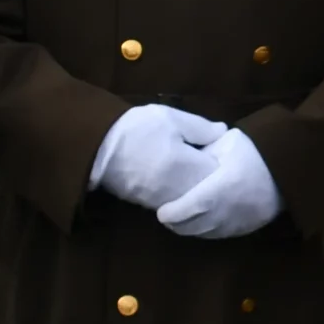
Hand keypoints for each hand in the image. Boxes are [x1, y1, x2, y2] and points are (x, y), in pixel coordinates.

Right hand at [92, 105, 229, 207]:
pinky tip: (182, 181)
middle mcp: (180, 190)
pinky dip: (185, 195)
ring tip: (199, 171)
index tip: (225, 151)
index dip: (226, 162)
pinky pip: (178, 204)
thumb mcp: (170, 118)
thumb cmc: (136, 128)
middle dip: (216, 179)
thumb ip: (200, 127)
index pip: (220, 172)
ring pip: (194, 201)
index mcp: (188, 166)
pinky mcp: (151, 206)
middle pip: (209, 191)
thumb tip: (223, 132)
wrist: (97, 147)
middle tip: (215, 162)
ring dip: (200, 189)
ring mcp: (166, 201)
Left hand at [158, 130, 283, 239]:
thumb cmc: (256, 152)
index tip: (161, 212)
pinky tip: (200, 221)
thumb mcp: (227, 141)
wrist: (288, 168)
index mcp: (225, 185)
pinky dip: (207, 230)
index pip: (193, 206)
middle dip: (177, 224)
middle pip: (197, 225)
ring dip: (191, 229)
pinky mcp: (247, 228)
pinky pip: (221, 234)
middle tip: (166, 216)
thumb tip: (181, 158)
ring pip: (207, 233)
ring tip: (179, 219)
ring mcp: (241, 221)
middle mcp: (232, 208)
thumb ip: (202, 151)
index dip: (174, 213)